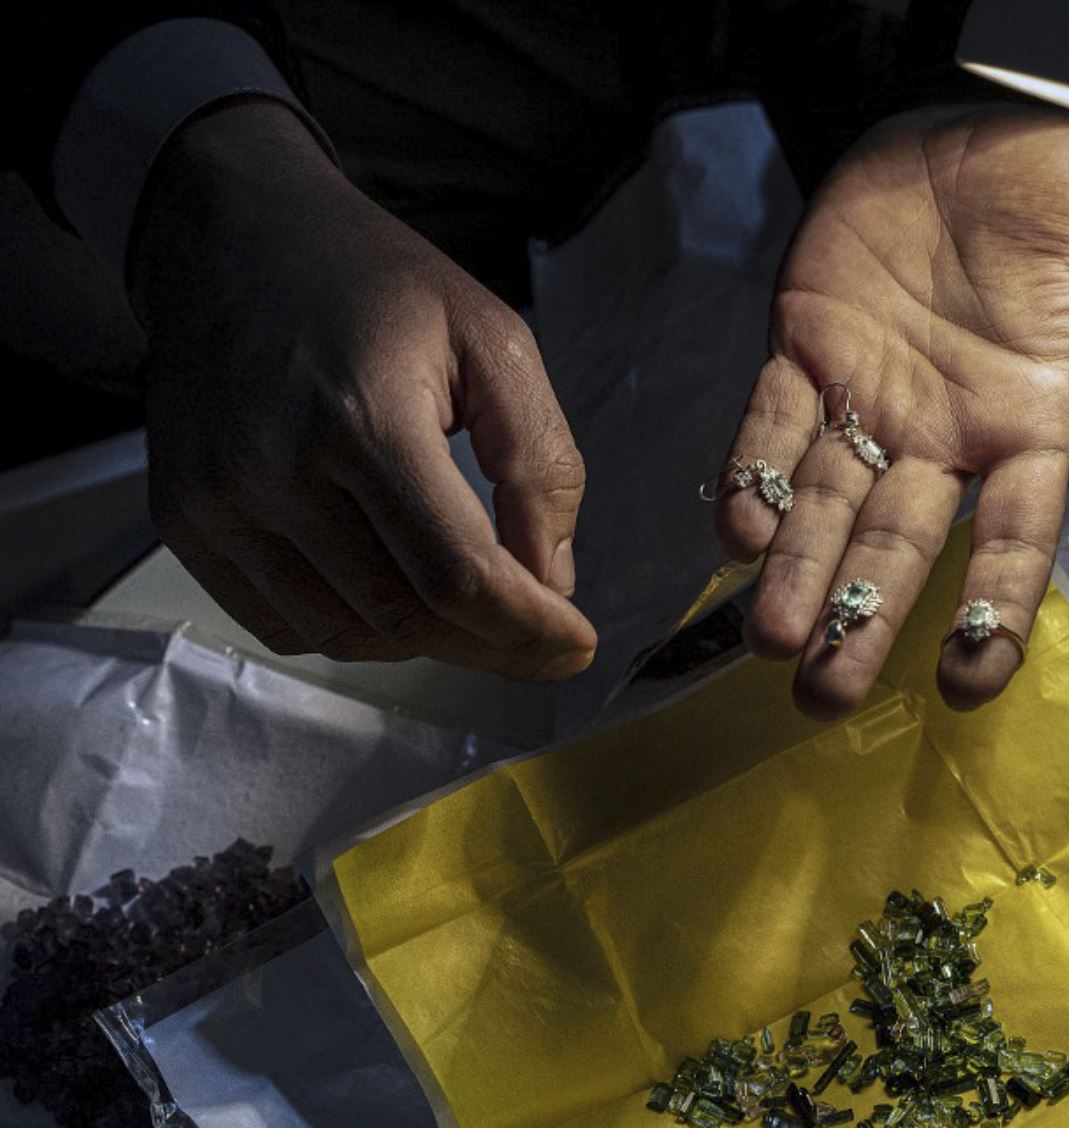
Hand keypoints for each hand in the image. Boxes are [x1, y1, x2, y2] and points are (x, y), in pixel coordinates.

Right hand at [132, 101, 594, 678]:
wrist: (233, 231)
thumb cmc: (377, 282)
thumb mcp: (493, 341)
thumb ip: (540, 463)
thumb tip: (551, 584)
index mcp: (361, 416)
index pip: (455, 574)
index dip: (525, 628)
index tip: (576, 646)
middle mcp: (275, 470)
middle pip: (403, 617)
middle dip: (489, 643)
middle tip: (542, 637)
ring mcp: (217, 502)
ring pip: (344, 635)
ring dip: (424, 643)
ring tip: (475, 612)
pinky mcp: (183, 520)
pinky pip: (282, 623)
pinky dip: (354, 631)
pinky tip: (398, 594)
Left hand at [716, 105, 1068, 717]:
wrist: (975, 121)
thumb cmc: (1066, 187)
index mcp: (1029, 423)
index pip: (1016, 537)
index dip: (994, 610)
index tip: (968, 683)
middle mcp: (945, 432)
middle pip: (902, 546)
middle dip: (863, 618)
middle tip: (824, 698)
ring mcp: (871, 396)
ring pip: (827, 502)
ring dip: (799, 570)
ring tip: (774, 638)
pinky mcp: (806, 345)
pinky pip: (771, 423)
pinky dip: (753, 475)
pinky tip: (739, 530)